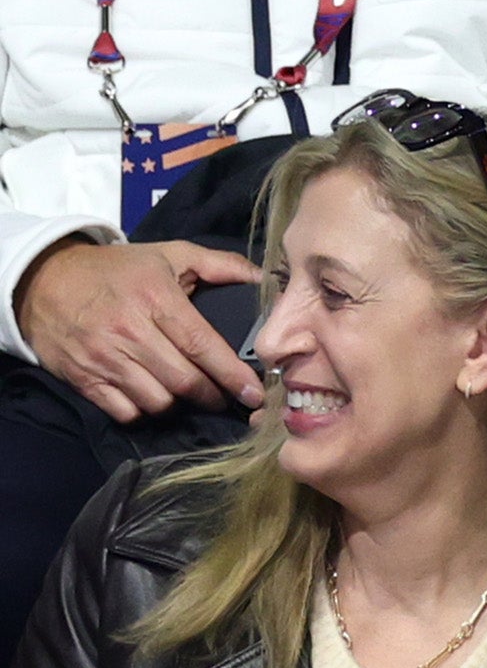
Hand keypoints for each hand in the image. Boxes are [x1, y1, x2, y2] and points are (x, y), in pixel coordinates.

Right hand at [17, 237, 264, 422]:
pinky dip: (144, 411)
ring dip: (179, 405)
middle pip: (185, 381)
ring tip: (186, 394)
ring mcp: (104, 357)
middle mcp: (129, 330)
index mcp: (154, 297)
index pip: (202, 346)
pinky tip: (151, 396)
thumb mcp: (166, 255)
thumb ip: (218, 265)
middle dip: (213, 396)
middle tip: (224, 397)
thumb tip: (264, 278)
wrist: (42, 280)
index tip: (254, 394)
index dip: (232, 375)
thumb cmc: (116, 270)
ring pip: (159, 402)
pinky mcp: (84, 378)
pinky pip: (127, 412)